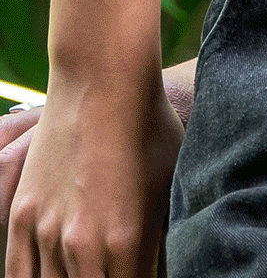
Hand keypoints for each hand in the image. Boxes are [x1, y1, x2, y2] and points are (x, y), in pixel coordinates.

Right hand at [4, 69, 181, 277]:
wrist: (104, 84)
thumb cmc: (149, 127)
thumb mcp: (172, 180)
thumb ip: (161, 232)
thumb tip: (161, 261)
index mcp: (126, 239)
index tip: (143, 277)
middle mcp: (82, 244)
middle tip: (115, 273)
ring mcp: (46, 232)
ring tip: (86, 274)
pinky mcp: (21, 217)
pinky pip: (18, 275)